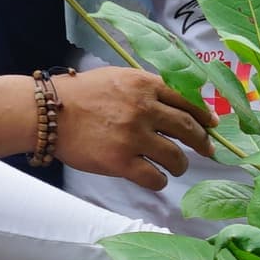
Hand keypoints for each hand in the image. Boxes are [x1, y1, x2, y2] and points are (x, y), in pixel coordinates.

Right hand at [53, 68, 215, 189]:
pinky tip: (157, 179)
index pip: (187, 100)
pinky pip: (155, 178)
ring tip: (177, 167)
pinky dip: (160, 181)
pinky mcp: (121, 161)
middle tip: (208, 151)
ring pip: (175, 157)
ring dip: (181, 165)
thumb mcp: (118, 78)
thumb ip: (147, 88)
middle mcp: (144, 109)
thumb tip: (178, 103)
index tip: (212, 125)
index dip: (204, 115)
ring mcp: (133, 136)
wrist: (48, 113)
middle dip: (202, 143)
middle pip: (188, 129)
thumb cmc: (82, 94)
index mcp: (145, 84)